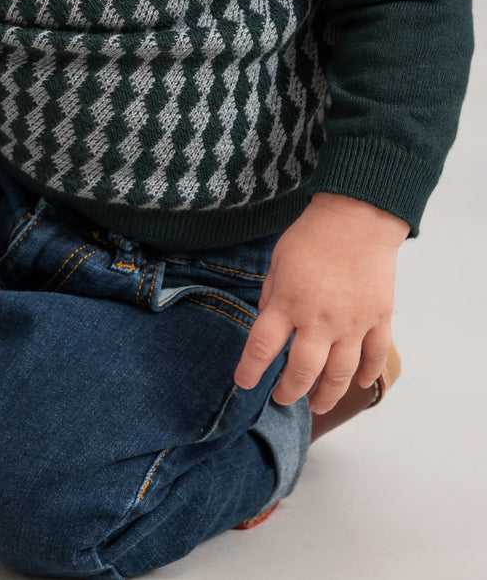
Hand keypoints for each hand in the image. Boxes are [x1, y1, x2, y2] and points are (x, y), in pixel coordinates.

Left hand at [233, 194, 408, 413]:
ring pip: (340, 374)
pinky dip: (366, 374)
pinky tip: (357, 384)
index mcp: (288, 304)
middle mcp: (319, 321)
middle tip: (283, 398)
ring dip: (327, 394)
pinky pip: (374, 356)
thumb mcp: (278, 261)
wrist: (358, 218)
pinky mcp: (378, 319)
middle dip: (290, 391)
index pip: (262, 348)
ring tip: (317, 404)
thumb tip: (268, 321)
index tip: (244, 383)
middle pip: (302, 371)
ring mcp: (352, 324)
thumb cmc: (312, 235)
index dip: (251, 371)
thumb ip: (271, 295)